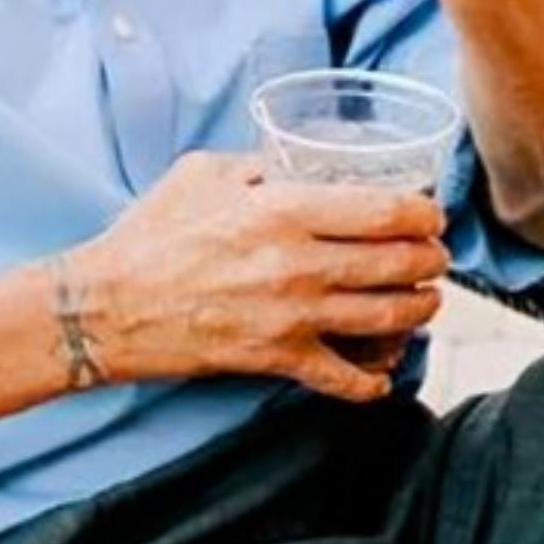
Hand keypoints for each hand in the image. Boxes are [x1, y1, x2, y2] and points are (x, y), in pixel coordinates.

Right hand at [71, 146, 449, 400]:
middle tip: (434, 257)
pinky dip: (373, 381)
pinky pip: (347, 379)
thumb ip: (258, 166)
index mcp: (283, 209)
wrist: (109, 306)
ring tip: (422, 303)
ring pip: (389, 319)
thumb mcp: (202, 175)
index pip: (385, 211)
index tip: (429, 215)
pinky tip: (381, 373)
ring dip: (419, 312)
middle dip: (432, 261)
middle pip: (400, 265)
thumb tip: (294, 163)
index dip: (424, 214)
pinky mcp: (278, 360)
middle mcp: (298, 264)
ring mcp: (292, 317)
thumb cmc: (150, 235)